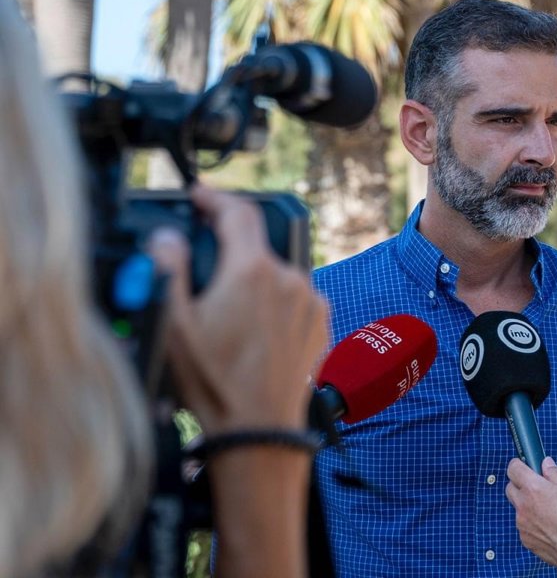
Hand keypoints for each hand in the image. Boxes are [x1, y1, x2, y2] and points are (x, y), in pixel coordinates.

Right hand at [149, 185, 328, 433]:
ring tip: (228, 319)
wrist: (259, 428)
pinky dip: (273, 304)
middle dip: (228, 254)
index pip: (238, 212)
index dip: (216, 197)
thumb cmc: (215, 381)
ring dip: (252, 282)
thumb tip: (168, 236)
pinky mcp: (321, 321)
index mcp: (252, 270)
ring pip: (275, 274)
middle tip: (203, 277)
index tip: (200, 196)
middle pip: (255, 246)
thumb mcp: (175, 324)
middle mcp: (289, 277)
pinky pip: (293, 298)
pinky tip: (253, 334)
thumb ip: (170, 269)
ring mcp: (310, 300)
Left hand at [505, 457, 556, 577]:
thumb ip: (554, 474)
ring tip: (547, 510)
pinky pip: (523, 524)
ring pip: (517, 507)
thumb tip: (545, 463)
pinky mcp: (524, 538)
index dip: (518, 464)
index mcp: (533, 487)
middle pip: (510, 487)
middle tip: (537, 487)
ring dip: (526, 504)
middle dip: (520, 484)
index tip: (526, 465)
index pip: (513, 469)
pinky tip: (548, 525)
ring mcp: (521, 522)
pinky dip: (531, 521)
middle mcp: (523, 504)